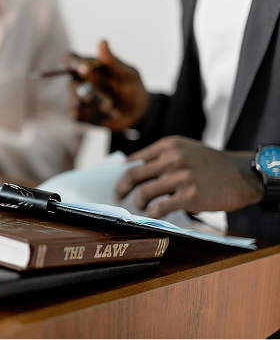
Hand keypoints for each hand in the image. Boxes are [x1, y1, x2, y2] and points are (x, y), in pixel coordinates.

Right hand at [67, 41, 150, 131]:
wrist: (137, 114)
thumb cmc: (133, 89)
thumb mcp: (128, 74)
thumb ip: (113, 61)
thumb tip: (102, 41)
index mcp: (89, 66)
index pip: (71, 59)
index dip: (72, 62)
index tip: (84, 69)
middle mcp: (80, 80)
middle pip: (71, 84)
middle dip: (89, 93)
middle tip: (107, 100)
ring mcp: (78, 98)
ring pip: (75, 101)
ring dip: (95, 106)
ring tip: (110, 107)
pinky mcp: (80, 114)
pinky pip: (77, 115)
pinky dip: (93, 115)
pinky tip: (106, 114)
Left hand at [115, 136, 263, 217]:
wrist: (242, 175)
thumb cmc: (211, 165)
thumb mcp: (186, 149)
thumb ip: (162, 157)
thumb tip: (133, 169)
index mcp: (169, 145)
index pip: (135, 159)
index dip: (122, 173)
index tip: (117, 181)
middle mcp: (173, 158)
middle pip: (134, 175)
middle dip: (122, 188)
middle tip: (118, 196)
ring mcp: (181, 177)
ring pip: (144, 192)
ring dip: (138, 202)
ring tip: (141, 206)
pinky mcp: (190, 195)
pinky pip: (160, 207)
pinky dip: (153, 212)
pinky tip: (155, 213)